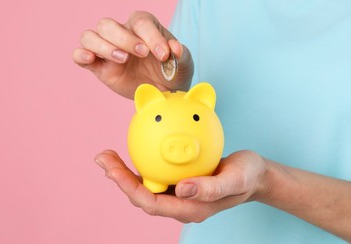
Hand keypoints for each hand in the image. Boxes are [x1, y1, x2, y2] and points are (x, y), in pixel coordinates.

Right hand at [73, 11, 192, 98]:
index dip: (151, 36)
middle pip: (107, 24)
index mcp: (142, 26)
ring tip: (123, 60)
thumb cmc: (173, 72)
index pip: (140, 22)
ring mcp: (107, 50)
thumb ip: (181, 55)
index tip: (164, 54)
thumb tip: (174, 48)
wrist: (165, 91)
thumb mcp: (183, 64)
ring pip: (89, 37)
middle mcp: (121, 33)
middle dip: (124, 38)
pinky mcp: (98, 67)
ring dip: (103, 46)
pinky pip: (79, 56)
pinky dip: (81, 55)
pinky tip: (91, 60)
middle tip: (143, 54)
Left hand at [94, 149, 267, 222]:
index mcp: (189, 209)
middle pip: (141, 195)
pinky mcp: (177, 181)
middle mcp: (179, 203)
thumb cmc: (247, 176)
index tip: (112, 170)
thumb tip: (182, 190)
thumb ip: (211, 188)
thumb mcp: (235, 180)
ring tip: (107, 154)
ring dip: (123, 172)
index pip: (151, 203)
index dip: (129, 189)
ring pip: (144, 185)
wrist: (254, 173)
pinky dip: (138, 163)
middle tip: (102, 157)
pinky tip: (131, 147)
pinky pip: (154, 174)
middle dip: (118, 179)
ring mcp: (177, 194)